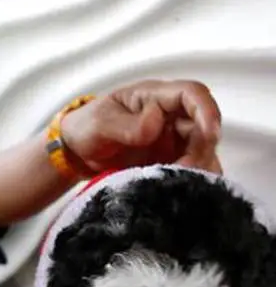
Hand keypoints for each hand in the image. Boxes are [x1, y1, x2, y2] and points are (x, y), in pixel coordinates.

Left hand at [61, 80, 222, 174]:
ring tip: (180, 184)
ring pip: (201, 151)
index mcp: (154, 97)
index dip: (206, 111)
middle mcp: (169, 116)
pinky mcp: (167, 161)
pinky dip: (189, 180)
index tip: (210, 133)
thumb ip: (126, 125)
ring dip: (198, 168)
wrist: (75, 152)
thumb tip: (156, 123)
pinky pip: (188, 169)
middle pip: (202, 127)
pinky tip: (180, 192)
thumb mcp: (100, 124)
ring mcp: (170, 140)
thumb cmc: (86, 128)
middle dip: (201, 150)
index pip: (192, 94)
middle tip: (183, 171)